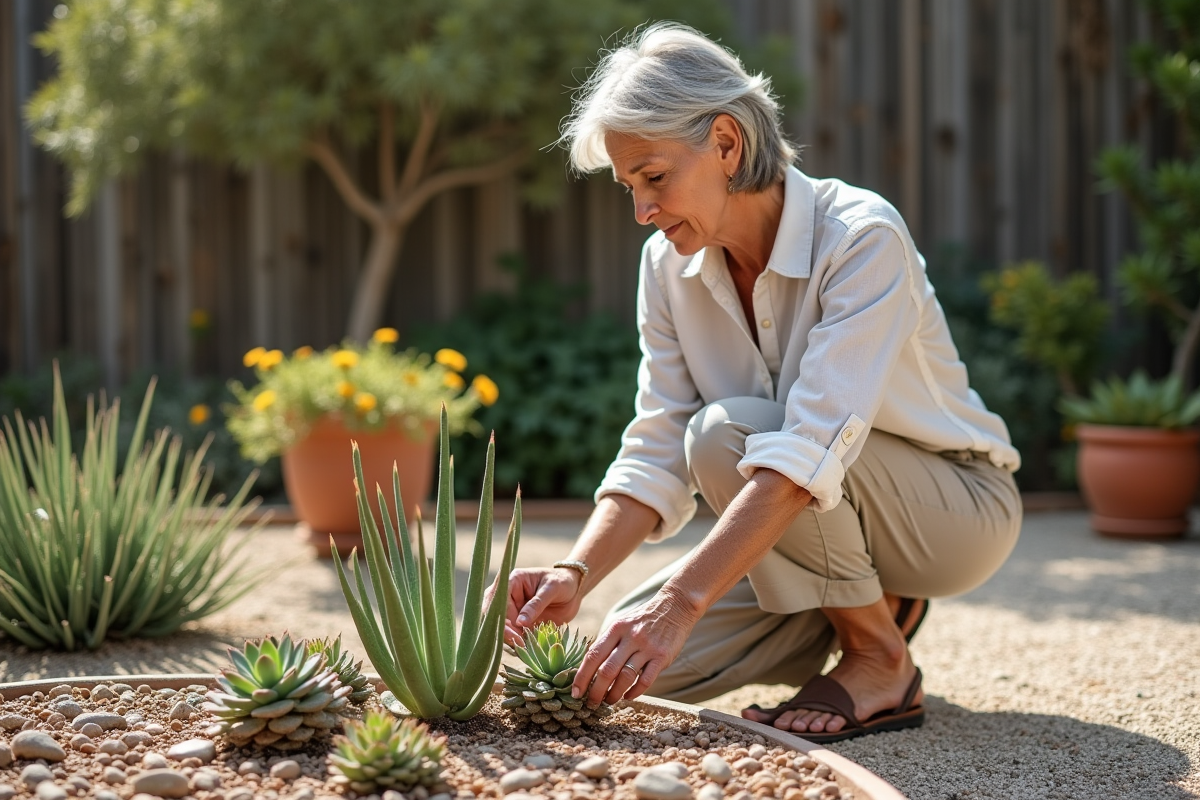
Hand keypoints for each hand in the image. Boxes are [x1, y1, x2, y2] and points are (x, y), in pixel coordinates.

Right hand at [485, 567, 583, 645]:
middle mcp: (508, 596)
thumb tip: (520, 622)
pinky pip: (514, 634)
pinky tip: (527, 650)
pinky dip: (519, 643)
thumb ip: (536, 604)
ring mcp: (513, 610)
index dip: (503, 618)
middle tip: (519, 644)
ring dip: (510, 639)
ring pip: (502, 627)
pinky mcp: (520, 623)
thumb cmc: (562, 582)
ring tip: (525, 649)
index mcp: (513, 581)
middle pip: (495, 616)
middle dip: (504, 631)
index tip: (515, 633)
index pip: (498, 600)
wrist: (573, 590)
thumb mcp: (552, 588)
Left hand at [572, 587, 699, 706]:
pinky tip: (628, 696)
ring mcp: (647, 647)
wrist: (674, 608)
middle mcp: (630, 637)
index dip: (582, 676)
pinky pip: (645, 680)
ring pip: (625, 677)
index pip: (593, 655)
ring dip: (614, 694)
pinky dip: (634, 692)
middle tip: (591, 703)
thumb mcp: (621, 623)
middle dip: (596, 691)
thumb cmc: (642, 619)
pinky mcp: (662, 657)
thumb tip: (587, 667)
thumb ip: (607, 642)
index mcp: (616, 628)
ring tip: (609, 701)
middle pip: (607, 670)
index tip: (575, 692)